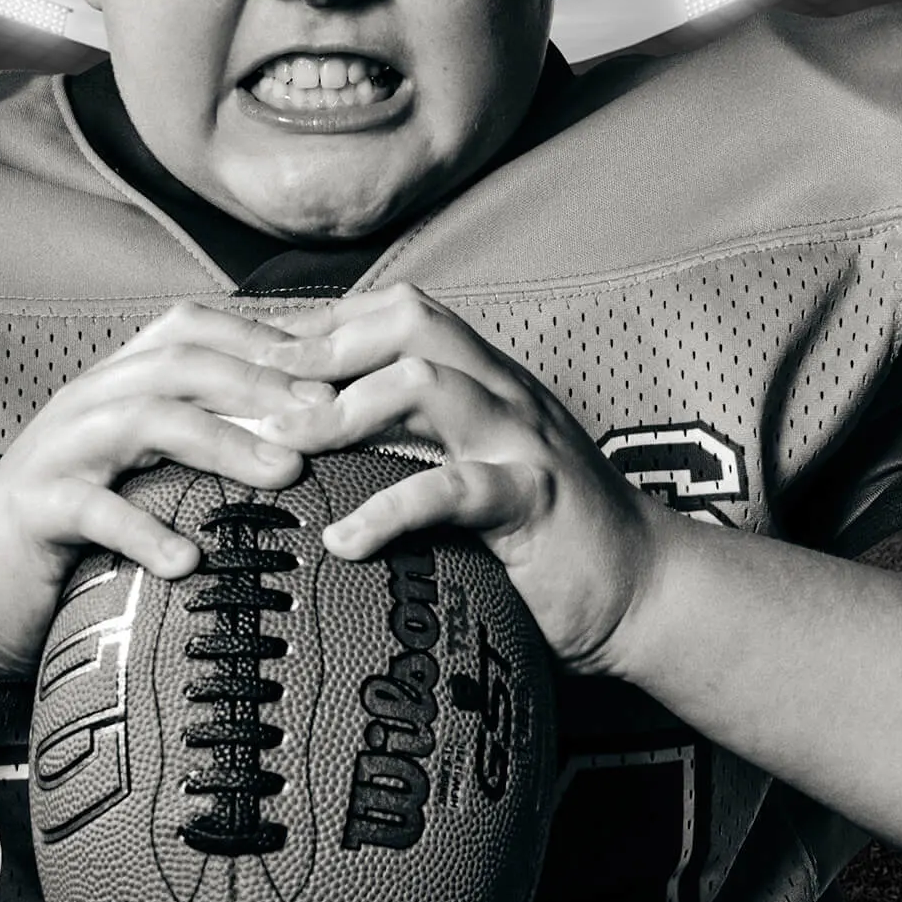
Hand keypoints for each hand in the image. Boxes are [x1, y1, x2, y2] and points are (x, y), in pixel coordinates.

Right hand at [0, 301, 333, 679]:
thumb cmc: (70, 533)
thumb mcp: (135, 472)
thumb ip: (192, 442)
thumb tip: (296, 436)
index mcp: (114, 383)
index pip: (191, 329)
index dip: (261, 338)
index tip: (329, 367)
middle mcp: (85, 402)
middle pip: (177, 363)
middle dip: (258, 382)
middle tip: (324, 415)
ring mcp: (55, 451)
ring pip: (144, 419)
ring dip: (222, 442)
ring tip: (285, 473)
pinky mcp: (32, 511)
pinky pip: (93, 511)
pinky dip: (145, 531)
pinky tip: (191, 560)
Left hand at [258, 283, 666, 675]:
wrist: (648, 588)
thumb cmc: (546, 531)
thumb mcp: (475, 463)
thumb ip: (417, 437)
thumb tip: (318, 433)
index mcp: (484, 376)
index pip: (395, 314)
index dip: (322, 321)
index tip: (253, 349)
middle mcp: (502, 391)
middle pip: (410, 321)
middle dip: (326, 343)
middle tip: (255, 382)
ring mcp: (521, 440)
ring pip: (429, 384)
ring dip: (345, 407)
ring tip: (284, 442)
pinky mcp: (534, 502)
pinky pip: (455, 490)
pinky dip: (390, 509)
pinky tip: (340, 541)